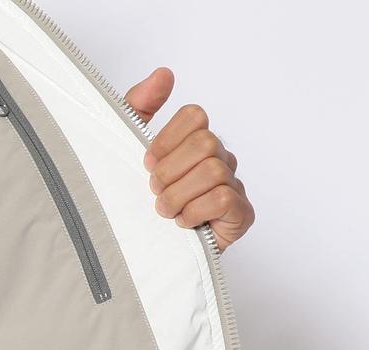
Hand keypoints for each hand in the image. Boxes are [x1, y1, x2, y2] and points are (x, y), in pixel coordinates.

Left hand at [124, 68, 254, 251]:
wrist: (143, 256)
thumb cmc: (137, 205)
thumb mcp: (127, 151)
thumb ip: (139, 107)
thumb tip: (164, 74)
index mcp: (196, 142)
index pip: (194, 116)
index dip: (166, 140)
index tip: (147, 164)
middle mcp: (219, 159)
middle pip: (205, 142)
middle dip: (170, 173)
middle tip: (155, 193)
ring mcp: (233, 187)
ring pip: (212, 171)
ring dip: (179, 196)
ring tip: (166, 212)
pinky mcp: (241, 215)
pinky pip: (224, 198)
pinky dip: (196, 212)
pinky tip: (184, 223)